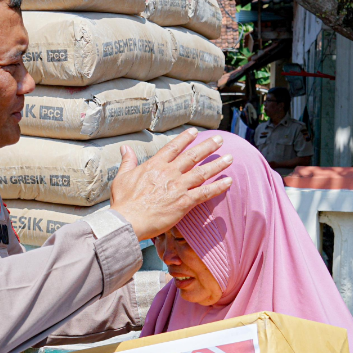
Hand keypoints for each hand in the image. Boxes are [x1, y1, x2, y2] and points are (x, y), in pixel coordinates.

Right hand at [111, 129, 232, 241]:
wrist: (128, 220)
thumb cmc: (123, 202)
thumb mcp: (121, 177)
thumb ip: (127, 162)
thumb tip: (125, 148)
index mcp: (154, 165)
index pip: (173, 147)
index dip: (185, 139)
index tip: (194, 132)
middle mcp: (169, 173)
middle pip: (192, 156)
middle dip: (208, 147)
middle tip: (220, 140)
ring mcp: (178, 187)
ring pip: (202, 172)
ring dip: (218, 164)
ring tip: (230, 158)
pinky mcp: (184, 202)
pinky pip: (205, 193)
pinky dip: (218, 187)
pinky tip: (229, 181)